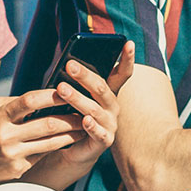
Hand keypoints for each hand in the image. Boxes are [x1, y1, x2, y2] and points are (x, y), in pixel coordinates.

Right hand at [0, 89, 88, 185]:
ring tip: (84, 126)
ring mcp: (13, 154)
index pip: (30, 101)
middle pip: (47, 124)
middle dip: (70, 118)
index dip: (52, 96)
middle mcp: (6, 135)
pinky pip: (44, 154)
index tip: (69, 92)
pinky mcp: (19, 168)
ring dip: (71, 134)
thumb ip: (15, 103)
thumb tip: (46, 94)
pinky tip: (69, 140)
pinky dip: (59, 146)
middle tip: (86, 112)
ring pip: (51, 142)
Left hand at [25, 41, 134, 190]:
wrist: (72, 148)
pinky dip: (91, 126)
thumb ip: (76, 82)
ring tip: (62, 89)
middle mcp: (113, 107)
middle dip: (85, 76)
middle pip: (101, 88)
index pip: (122, 72)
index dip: (127, 58)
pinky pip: (98, 133)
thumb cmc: (72, 116)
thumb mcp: (75, 96)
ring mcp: (110, 124)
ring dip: (78, 98)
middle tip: (70, 64)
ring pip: (95, 109)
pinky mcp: (104, 141)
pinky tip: (83, 119)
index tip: (128, 42)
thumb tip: (66, 62)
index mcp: (108, 92)